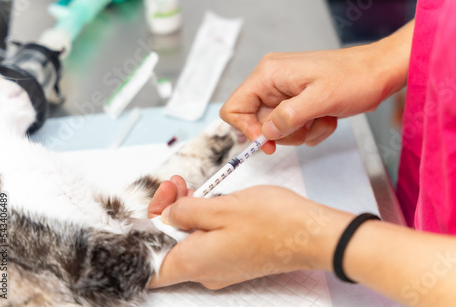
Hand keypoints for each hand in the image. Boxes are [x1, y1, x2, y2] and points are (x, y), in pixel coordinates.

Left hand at [148, 179, 353, 289]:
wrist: (312, 234)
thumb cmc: (272, 221)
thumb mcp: (220, 207)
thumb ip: (185, 212)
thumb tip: (167, 215)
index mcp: (195, 261)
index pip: (149, 267)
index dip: (142, 238)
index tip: (153, 209)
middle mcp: (205, 271)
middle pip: (169, 246)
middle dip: (167, 213)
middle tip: (175, 185)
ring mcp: (222, 267)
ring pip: (190, 241)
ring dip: (186, 214)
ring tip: (191, 187)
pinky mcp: (236, 259)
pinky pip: (210, 242)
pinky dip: (205, 221)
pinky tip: (212, 201)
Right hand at [220, 22, 412, 153]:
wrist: (379, 72)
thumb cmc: (354, 78)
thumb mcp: (321, 99)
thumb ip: (288, 117)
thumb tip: (266, 132)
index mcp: (269, 74)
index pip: (234, 107)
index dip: (247, 129)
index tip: (269, 143)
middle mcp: (272, 82)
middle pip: (257, 122)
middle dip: (284, 132)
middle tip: (307, 125)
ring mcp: (285, 92)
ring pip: (277, 128)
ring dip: (302, 131)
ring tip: (322, 117)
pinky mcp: (298, 102)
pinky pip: (294, 127)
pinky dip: (311, 129)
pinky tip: (328, 116)